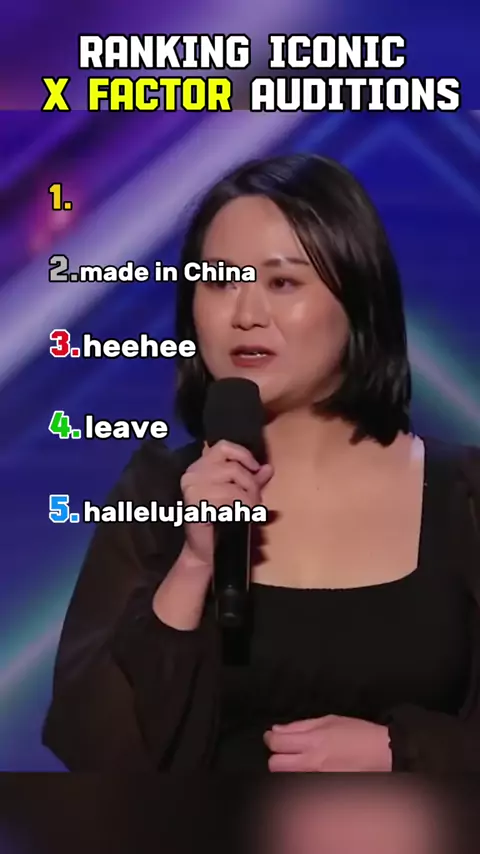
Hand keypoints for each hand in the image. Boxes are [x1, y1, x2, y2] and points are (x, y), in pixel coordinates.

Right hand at [180, 440, 272, 567]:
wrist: (205, 551)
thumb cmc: (221, 522)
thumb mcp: (239, 496)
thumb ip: (252, 480)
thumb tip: (268, 468)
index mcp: (200, 466)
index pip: (223, 447)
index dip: (243, 455)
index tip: (255, 468)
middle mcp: (193, 473)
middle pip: (234, 467)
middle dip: (251, 485)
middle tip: (256, 503)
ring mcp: (192, 487)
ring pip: (234, 482)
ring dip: (248, 498)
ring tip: (250, 511)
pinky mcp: (195, 502)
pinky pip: (229, 497)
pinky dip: (242, 508)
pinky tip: (241, 516)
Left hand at [264, 715, 391, 771]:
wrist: (382, 753)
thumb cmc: (356, 733)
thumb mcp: (329, 720)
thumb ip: (300, 726)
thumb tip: (277, 730)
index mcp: (313, 741)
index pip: (277, 743)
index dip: (270, 738)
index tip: (272, 736)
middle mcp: (312, 763)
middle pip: (275, 765)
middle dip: (276, 755)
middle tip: (284, 749)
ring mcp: (317, 778)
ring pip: (286, 776)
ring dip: (287, 767)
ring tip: (297, 759)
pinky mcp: (323, 787)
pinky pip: (302, 783)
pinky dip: (301, 775)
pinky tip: (309, 768)